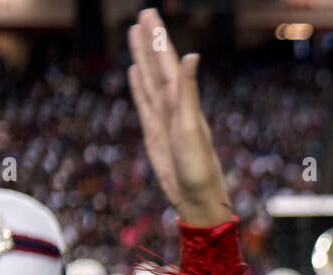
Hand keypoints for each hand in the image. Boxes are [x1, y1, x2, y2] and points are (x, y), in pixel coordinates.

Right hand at [126, 8, 231, 224]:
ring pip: (149, 80)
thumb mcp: (192, 127)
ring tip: (134, 33)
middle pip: (158, 66)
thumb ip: (188, 91)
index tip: (149, 15)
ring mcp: (163, 118)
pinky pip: (144, 102)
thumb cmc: (198, 167)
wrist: (197, 199)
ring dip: (142, 57)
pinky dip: (139, 86)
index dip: (159, 40)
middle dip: (150, 41)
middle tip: (143, 14)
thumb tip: (190, 56)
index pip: (168, 63)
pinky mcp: (154, 132)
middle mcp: (174, 106)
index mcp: (184, 102)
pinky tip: (134, 72)